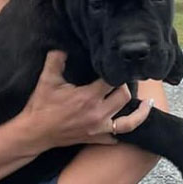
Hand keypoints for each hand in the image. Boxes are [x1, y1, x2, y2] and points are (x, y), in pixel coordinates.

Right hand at [21, 50, 151, 148]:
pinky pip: (116, 138)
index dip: (116, 72)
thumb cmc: (40, 106)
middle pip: (124, 97)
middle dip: (125, 87)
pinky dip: (122, 131)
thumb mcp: (47, 79)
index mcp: (88, 97)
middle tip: (122, 81)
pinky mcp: (95, 138)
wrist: (34, 133)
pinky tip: (127, 122)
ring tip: (148, 104)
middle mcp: (98, 114)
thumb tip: (62, 45)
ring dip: (139, 113)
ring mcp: (98, 128)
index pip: (112, 81)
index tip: (115, 67)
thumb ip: (56, 59)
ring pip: (129, 122)